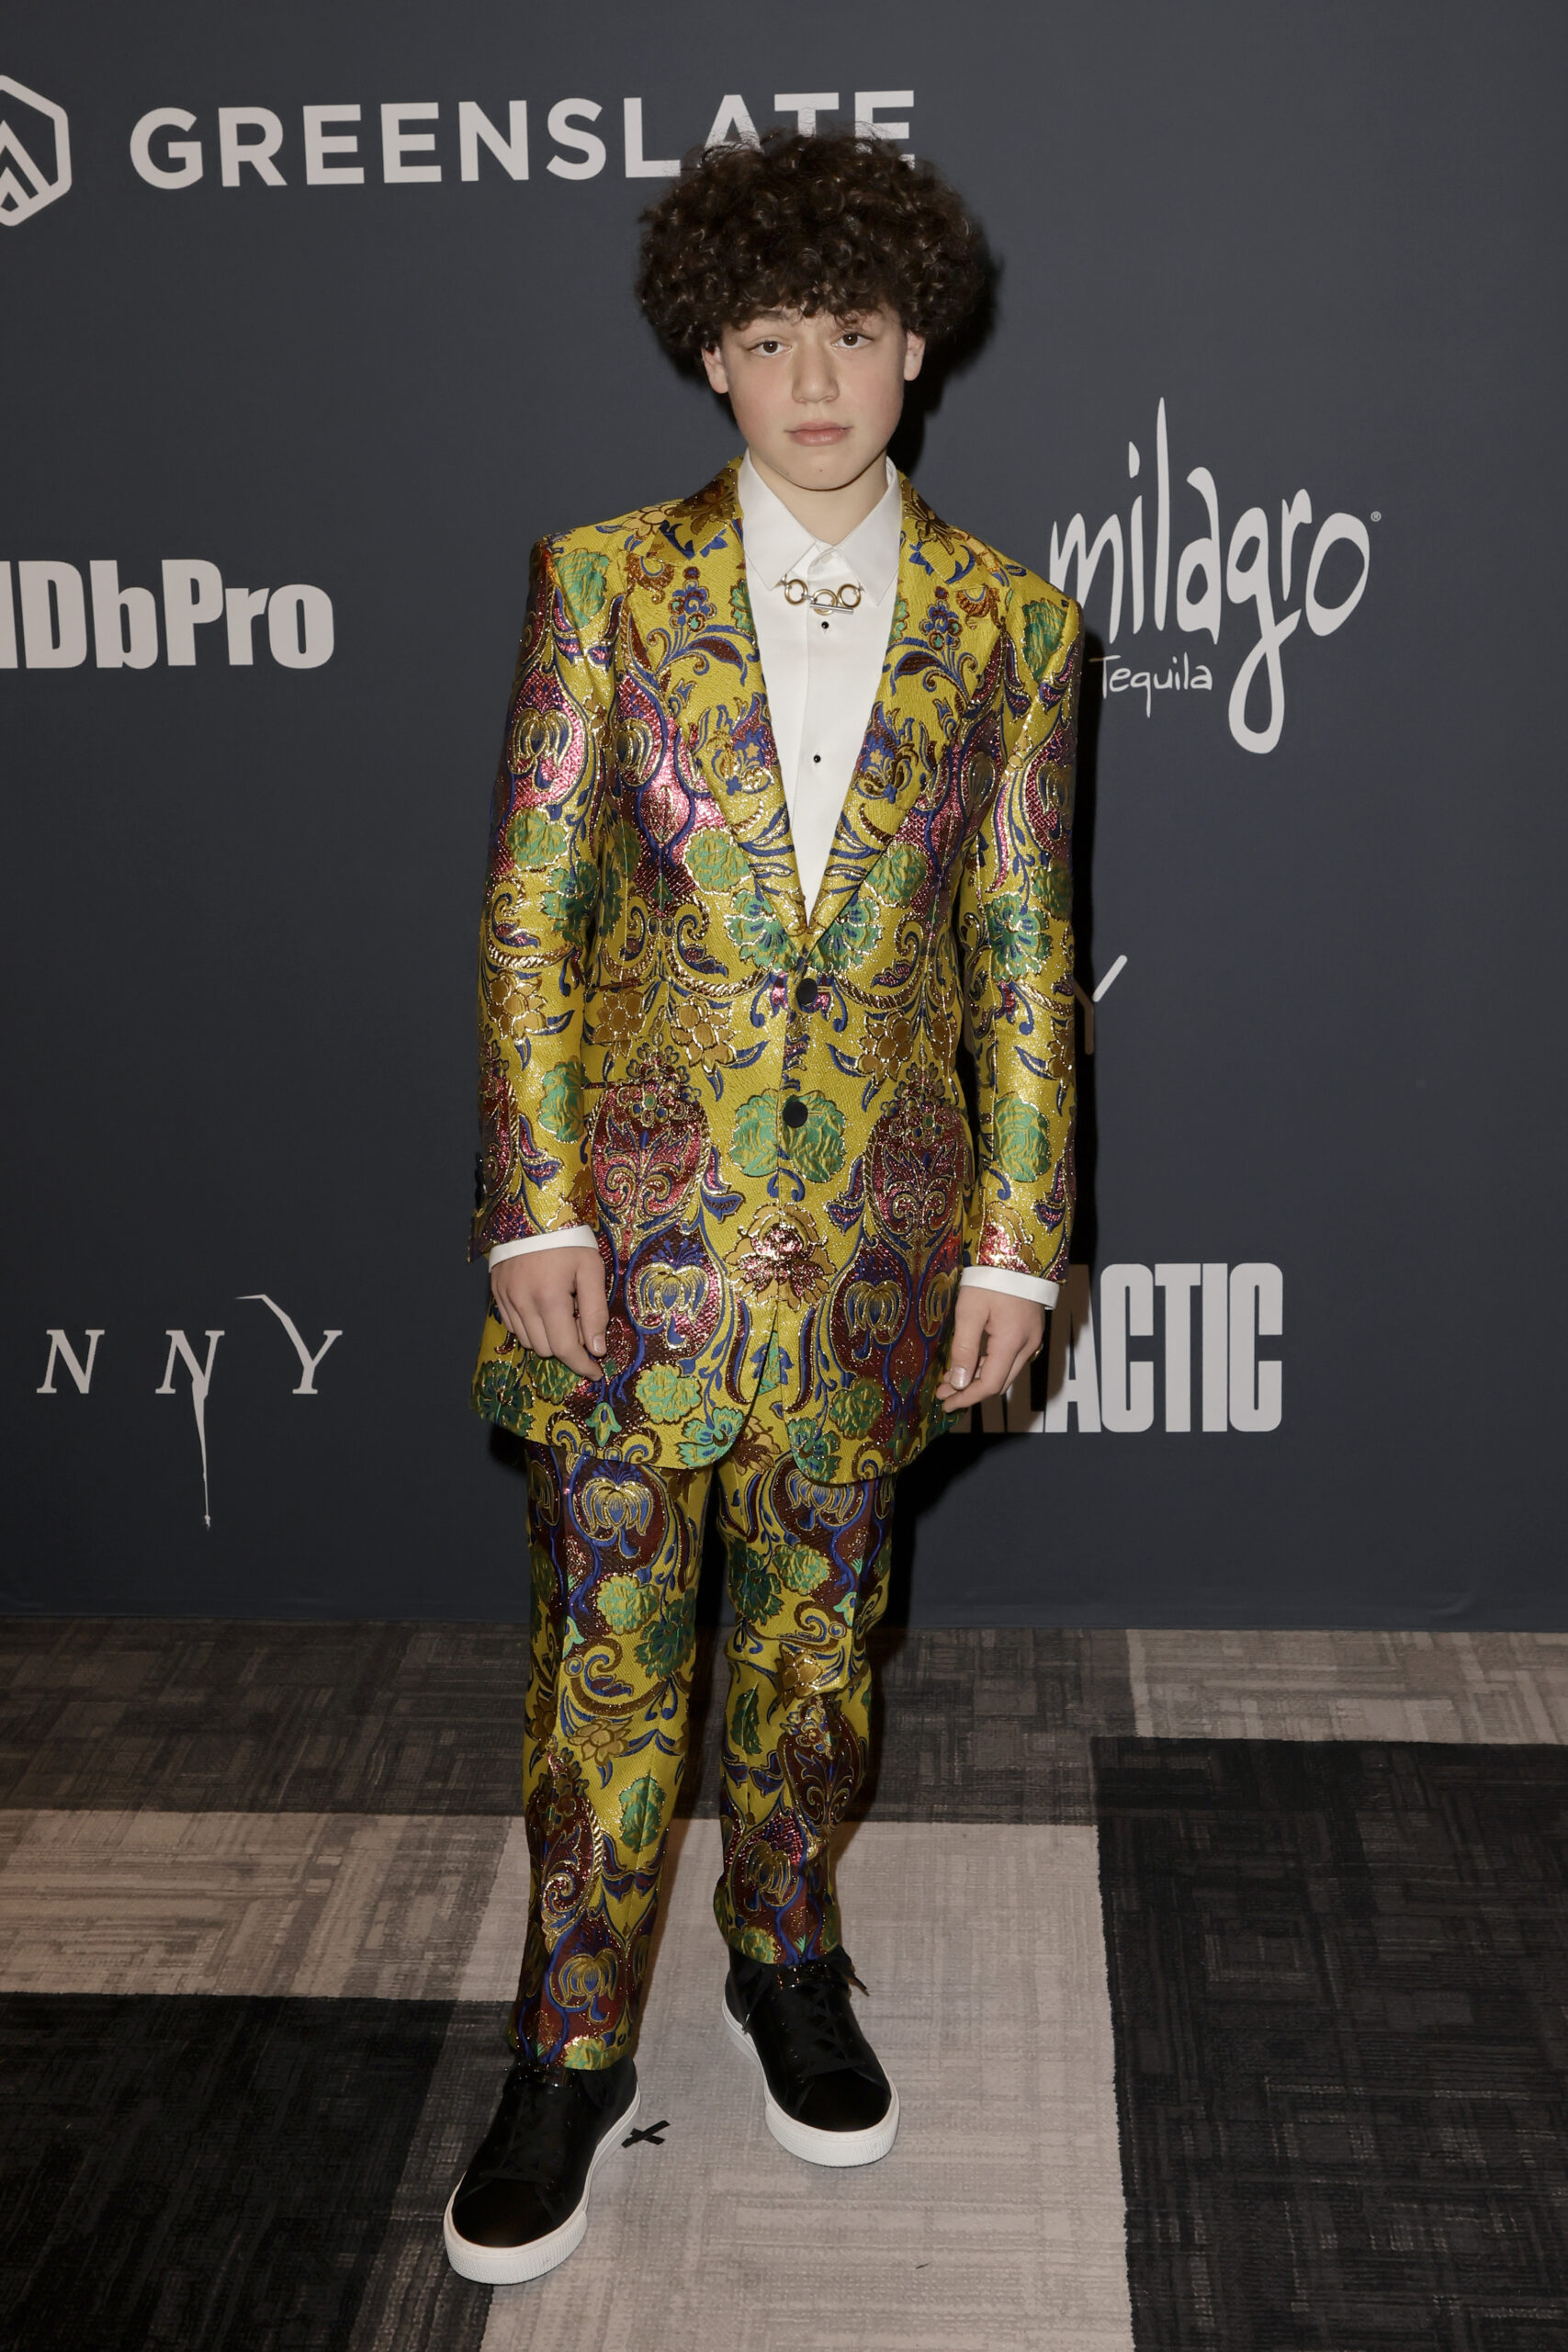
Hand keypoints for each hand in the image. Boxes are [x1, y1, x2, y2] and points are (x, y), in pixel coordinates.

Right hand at [490, 1246, 607, 1382]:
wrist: (531, 1211)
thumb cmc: (567, 1239)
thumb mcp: (591, 1269)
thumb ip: (595, 1311)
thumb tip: (597, 1348)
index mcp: (549, 1298)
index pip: (564, 1349)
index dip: (581, 1365)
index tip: (595, 1370)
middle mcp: (523, 1303)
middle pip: (545, 1349)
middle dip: (566, 1347)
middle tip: (580, 1325)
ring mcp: (506, 1299)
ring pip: (528, 1341)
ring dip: (548, 1338)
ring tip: (562, 1313)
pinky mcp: (496, 1293)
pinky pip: (513, 1326)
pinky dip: (530, 1327)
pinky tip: (542, 1309)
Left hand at [934, 1288, 1044, 1407]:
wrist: (1019, 1253)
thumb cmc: (992, 1278)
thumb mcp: (970, 1310)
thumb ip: (964, 1348)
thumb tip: (959, 1382)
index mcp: (1012, 1342)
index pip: (990, 1384)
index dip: (967, 1397)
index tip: (946, 1403)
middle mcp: (1027, 1346)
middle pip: (999, 1382)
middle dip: (970, 1391)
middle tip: (944, 1393)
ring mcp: (1032, 1339)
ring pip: (1005, 1371)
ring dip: (979, 1379)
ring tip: (951, 1380)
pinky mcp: (1030, 1331)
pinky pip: (1010, 1359)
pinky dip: (990, 1366)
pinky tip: (971, 1363)